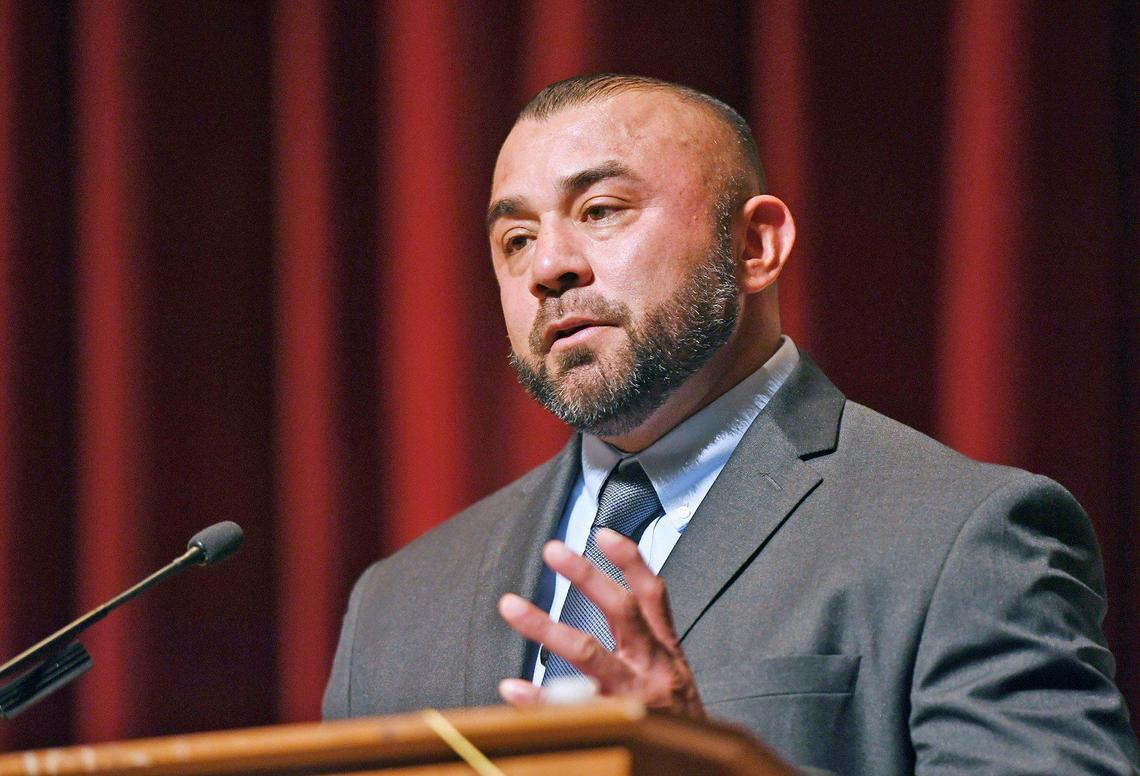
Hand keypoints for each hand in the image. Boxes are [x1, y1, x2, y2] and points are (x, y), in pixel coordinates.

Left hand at [497, 528, 704, 718]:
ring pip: (590, 654)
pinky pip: (573, 707)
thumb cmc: (680, 722)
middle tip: (553, 550)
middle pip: (621, 610)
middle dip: (587, 576)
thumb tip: (610, 603)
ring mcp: (635, 696)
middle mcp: (652, 667)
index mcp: (665, 652)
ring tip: (513, 607)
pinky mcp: (618, 725)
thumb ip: (646, 644)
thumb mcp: (674, 675)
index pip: (653, 596)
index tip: (603, 533)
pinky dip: (541, 698)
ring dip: (547, 627)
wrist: (700, 770)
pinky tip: (513, 687)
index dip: (631, 562)